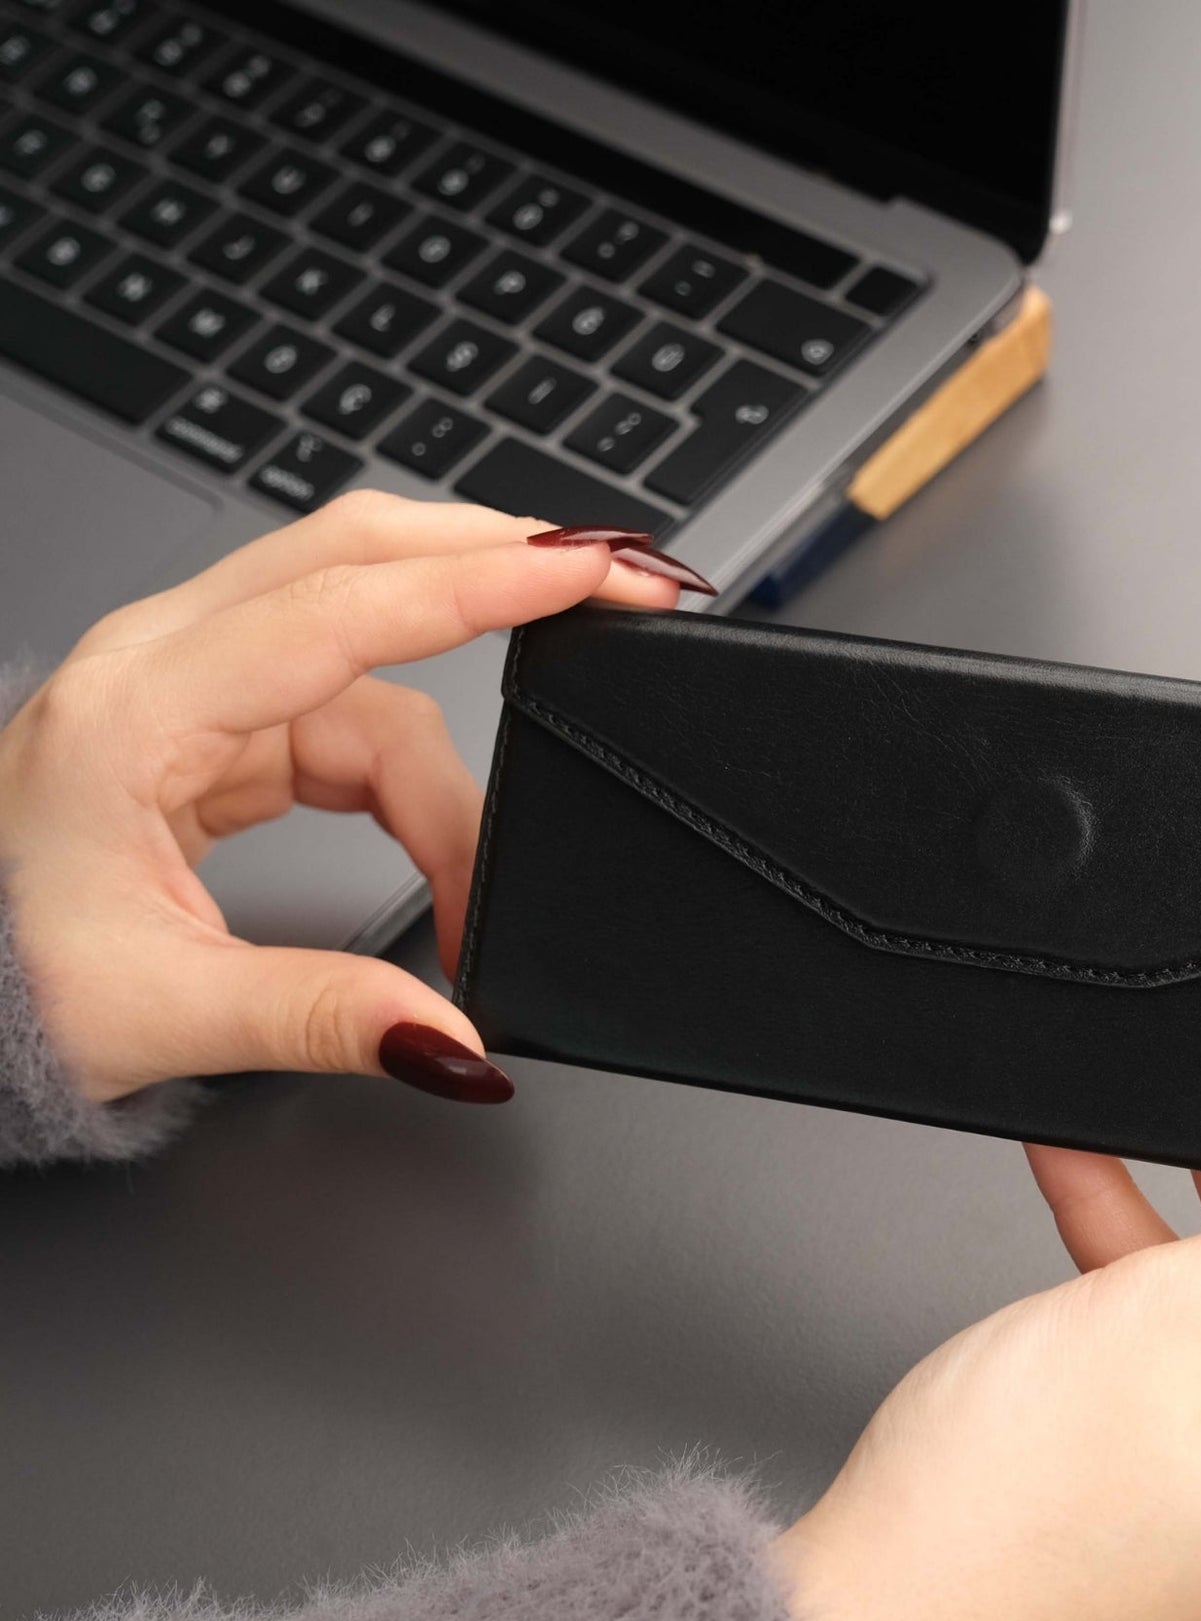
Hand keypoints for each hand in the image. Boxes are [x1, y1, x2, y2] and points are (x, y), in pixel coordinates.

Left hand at [0, 496, 700, 1103]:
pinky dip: (423, 761)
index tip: (590, 569)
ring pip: (372, 644)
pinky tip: (450, 831)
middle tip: (624, 582)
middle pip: (362, 557)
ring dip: (463, 732)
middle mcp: (164, 666)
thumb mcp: (165, 1010)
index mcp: (135, 710)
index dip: (480, 583)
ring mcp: (195, 686)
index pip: (339, 610)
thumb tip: (457, 1042)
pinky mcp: (221, 724)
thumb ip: (327, 1018)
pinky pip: (354, 704)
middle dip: (501, 561)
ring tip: (493, 864)